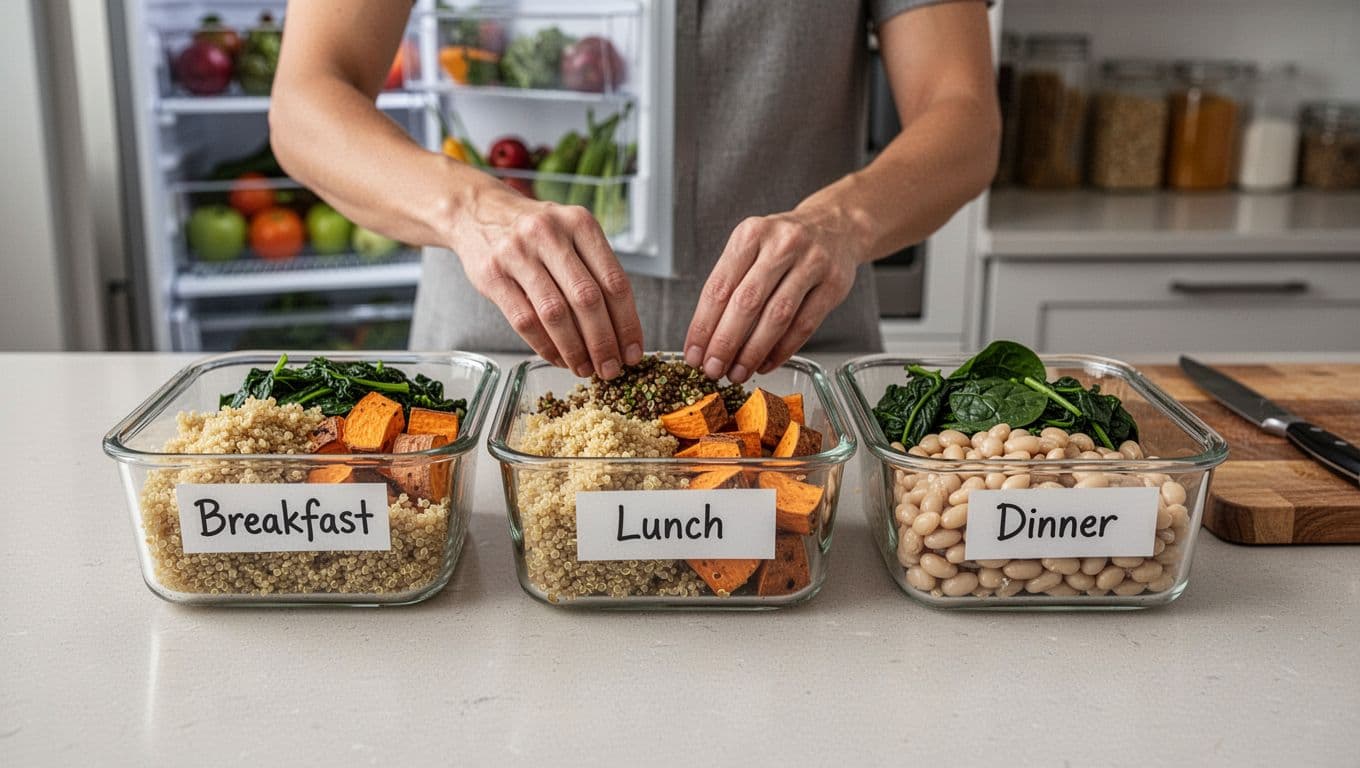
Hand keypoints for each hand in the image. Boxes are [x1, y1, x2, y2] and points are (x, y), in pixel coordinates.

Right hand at [450, 185, 642, 378]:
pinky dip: (544, 346)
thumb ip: (594, 271)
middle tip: (611, 369)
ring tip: (585, 369)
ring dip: (574, 350)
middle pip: (587, 299)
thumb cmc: (534, 231)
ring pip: (555, 313)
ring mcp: (518, 253)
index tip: (633, 351)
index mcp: (580, 224)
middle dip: (603, 342)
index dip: (627, 323)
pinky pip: (523, 321)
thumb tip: (621, 330)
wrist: (477, 211)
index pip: (614, 281)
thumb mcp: (570, 234)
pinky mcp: (492, 275)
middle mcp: (550, 234)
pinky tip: (557, 358)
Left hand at [684, 208, 863, 382]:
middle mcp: (781, 245)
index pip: (719, 287)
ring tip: (738, 373)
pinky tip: (766, 363)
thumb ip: (731, 285)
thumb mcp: (752, 248)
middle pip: (747, 302)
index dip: (703, 326)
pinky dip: (782, 350)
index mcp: (751, 234)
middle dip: (725, 343)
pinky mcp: (834, 284)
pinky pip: (804, 325)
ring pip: (777, 316)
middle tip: (713, 369)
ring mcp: (812, 263)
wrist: (836, 226)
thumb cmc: (784, 245)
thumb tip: (706, 339)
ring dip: (753, 352)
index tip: (693, 354)